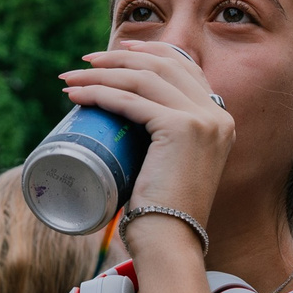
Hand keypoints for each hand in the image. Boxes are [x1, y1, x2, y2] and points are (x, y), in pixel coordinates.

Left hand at [60, 43, 235, 234]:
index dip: (151, 51)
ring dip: (102, 72)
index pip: (186, 67)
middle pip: (164, 65)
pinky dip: (100, 94)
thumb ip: (165, 145)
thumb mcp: (173, 167)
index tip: (118, 50)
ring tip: (72, 77)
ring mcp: (203, 120)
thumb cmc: (162, 212)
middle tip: (86, 61)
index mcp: (220, 120)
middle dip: (120, 56)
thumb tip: (126, 126)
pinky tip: (77, 94)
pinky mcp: (182, 129)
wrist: (172, 241)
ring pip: (144, 79)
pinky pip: (132, 101)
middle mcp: (217, 115)